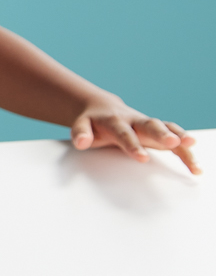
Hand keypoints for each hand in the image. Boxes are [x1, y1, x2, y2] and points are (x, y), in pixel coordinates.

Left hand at [72, 96, 199, 173]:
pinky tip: (195, 166)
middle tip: (174, 143)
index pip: (124, 133)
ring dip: (179, 136)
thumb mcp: (81, 125)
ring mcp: (148, 125)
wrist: (103, 108)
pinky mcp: (158, 132)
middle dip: (163, 134)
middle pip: (150, 125)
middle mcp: (135, 120)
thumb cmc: (93, 122)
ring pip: (166, 128)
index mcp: (115, 120)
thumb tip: (81, 142)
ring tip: (191, 145)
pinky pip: (175, 139)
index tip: (142, 158)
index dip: (133, 145)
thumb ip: (80, 133)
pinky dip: (185, 150)